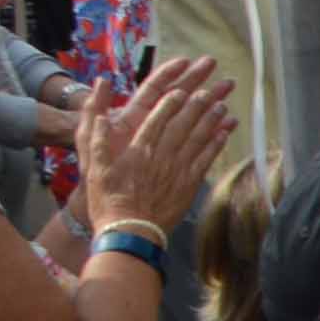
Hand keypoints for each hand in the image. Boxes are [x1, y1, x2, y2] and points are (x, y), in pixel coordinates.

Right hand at [69, 57, 234, 237]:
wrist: (129, 231)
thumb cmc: (107, 200)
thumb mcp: (93, 167)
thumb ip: (97, 136)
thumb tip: (99, 114)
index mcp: (138, 148)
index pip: (157, 117)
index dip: (171, 102)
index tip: (181, 89)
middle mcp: (162, 154)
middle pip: (183, 122)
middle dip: (198, 102)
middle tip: (210, 88)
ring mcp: (178, 169)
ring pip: (199, 137)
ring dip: (212, 118)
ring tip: (223, 102)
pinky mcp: (189, 184)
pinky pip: (207, 158)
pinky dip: (217, 143)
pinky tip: (226, 131)